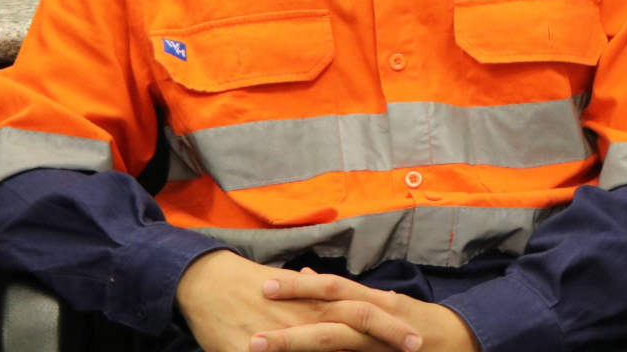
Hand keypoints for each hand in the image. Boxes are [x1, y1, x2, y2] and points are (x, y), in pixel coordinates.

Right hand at [175, 251, 422, 351]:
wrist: (210, 283)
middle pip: (356, 324)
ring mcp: (290, 333)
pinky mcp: (264, 349)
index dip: (389, 323)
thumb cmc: (248, 284)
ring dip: (357, 351)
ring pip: (329, 343)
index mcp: (317, 298)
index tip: (413, 333)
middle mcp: (309, 313)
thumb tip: (314, 281)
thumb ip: (306, 292)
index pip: (362, 310)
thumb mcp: (285, 287)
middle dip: (388, 335)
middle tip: (417, 345)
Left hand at [256, 269, 481, 351]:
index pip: (330, 288)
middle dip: (293, 323)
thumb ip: (342, 293)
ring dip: (301, 344)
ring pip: (338, 341)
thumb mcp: (377, 300)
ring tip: (267, 347)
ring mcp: (381, 342)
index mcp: (370, 299)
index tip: (264, 285)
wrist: (458, 340)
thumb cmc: (411, 319)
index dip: (299, 287)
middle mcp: (375, 316)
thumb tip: (306, 273)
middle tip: (256, 331)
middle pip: (329, 314)